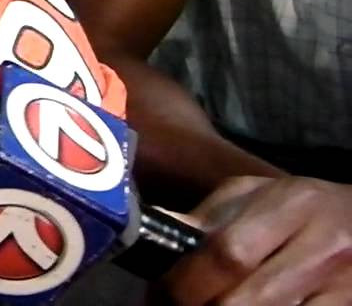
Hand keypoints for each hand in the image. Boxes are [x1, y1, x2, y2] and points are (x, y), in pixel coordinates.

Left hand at [162, 176, 351, 304]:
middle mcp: (323, 248)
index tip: (158, 295)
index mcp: (292, 206)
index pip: (227, 254)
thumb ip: (208, 217)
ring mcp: (343, 288)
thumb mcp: (256, 195)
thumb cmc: (303, 207)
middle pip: (242, 301)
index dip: (183, 283)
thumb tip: (156, 235)